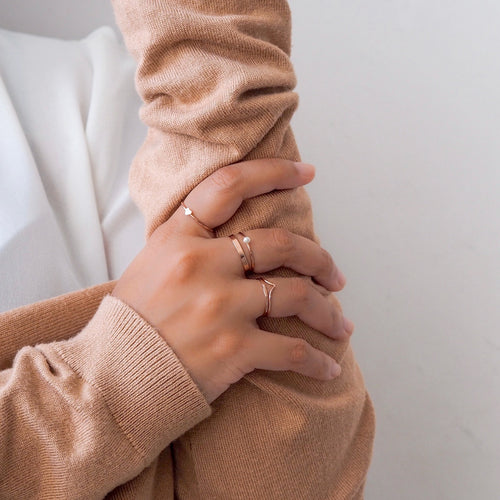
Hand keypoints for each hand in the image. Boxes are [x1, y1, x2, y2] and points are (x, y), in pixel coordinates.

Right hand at [112, 158, 352, 403]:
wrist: (112, 377)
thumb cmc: (133, 321)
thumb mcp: (152, 264)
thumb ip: (191, 243)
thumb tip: (235, 233)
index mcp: (180, 238)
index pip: (229, 186)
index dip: (274, 172)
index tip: (306, 173)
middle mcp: (203, 265)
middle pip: (281, 244)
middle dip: (319, 258)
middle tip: (336, 275)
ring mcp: (221, 306)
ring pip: (297, 294)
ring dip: (328, 311)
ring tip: (341, 324)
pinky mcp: (233, 349)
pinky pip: (292, 350)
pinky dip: (317, 361)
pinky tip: (328, 368)